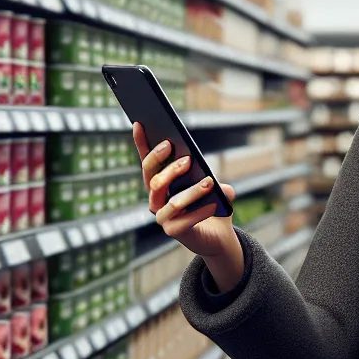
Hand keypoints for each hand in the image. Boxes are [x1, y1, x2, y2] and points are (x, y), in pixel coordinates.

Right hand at [135, 123, 243, 290]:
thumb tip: (209, 177)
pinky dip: (200, 211)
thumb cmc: (212, 204)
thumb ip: (213, 178)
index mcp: (161, 184)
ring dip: (191, 191)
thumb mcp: (216, 187)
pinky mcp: (174, 232)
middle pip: (153, 180)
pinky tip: (214, 205)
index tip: (140, 123)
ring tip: (209, 182)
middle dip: (169, 167)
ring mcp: (163, 217)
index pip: (147, 162)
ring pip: (171, 202)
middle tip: (187, 157)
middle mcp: (156, 199)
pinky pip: (184, 221)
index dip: (141, 143)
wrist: (218, 235)